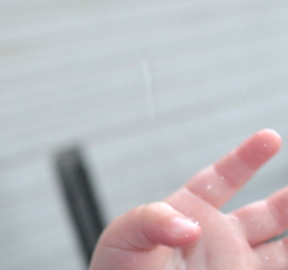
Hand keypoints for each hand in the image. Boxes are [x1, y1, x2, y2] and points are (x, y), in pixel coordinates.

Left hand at [89, 129, 287, 269]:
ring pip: (279, 250)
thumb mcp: (123, 236)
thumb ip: (152, 221)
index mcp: (189, 212)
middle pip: (265, 214)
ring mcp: (232, 265)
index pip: (222, 179)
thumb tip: (189, 228)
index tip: (269, 138)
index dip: (246, 158)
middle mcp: (216, 238)